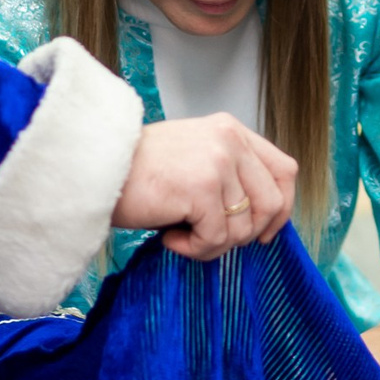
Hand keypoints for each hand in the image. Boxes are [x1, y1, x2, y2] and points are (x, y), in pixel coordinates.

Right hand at [113, 114, 297, 259]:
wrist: (95, 169)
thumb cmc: (137, 171)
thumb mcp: (194, 159)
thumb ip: (229, 175)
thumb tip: (261, 219)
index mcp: (232, 131)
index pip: (284, 170)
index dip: (281, 207)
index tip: (264, 232)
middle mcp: (230, 141)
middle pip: (272, 202)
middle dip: (247, 234)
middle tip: (212, 240)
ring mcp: (218, 162)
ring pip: (243, 228)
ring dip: (212, 245)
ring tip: (180, 235)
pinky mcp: (202, 188)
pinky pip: (216, 239)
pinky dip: (193, 248)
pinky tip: (169, 237)